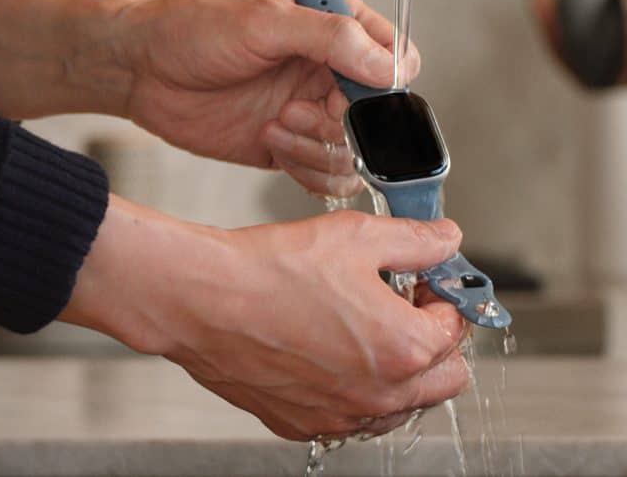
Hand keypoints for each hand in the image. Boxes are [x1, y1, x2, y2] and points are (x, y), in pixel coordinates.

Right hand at [61, 197, 469, 441]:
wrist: (201, 299)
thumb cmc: (269, 269)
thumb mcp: (356, 236)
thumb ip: (415, 241)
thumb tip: (445, 241)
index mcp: (404, 347)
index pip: (455, 325)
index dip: (440, 293)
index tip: (417, 278)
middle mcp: (379, 394)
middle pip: (444, 377)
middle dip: (432, 339)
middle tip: (398, 304)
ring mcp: (339, 414)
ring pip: (399, 405)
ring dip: (395, 370)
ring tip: (356, 327)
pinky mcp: (300, 422)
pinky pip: (347, 414)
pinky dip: (348, 389)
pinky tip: (322, 351)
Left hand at [118, 0, 419, 196]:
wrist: (141, 69)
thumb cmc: (194, 30)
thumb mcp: (263, 22)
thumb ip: (330, 38)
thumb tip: (389, 67)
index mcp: (335, 28)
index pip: (397, 60)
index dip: (386, 85)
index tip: (347, 94)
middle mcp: (329, 73)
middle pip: (379, 119)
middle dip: (343, 126)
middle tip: (295, 112)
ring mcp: (309, 113)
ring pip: (353, 153)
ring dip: (319, 149)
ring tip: (273, 125)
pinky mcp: (286, 147)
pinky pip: (323, 176)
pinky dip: (306, 171)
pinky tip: (269, 144)